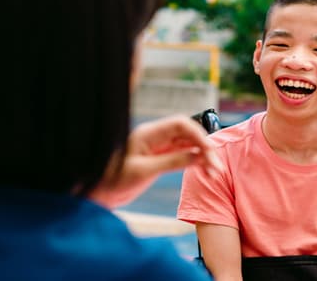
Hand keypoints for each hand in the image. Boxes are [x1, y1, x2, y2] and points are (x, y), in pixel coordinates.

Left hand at [91, 115, 221, 207]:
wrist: (100, 191)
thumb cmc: (113, 179)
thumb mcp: (143, 171)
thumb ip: (171, 161)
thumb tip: (198, 155)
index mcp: (149, 133)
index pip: (180, 124)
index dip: (198, 134)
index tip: (209, 151)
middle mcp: (156, 137)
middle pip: (188, 134)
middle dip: (204, 147)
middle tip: (216, 167)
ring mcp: (159, 147)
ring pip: (188, 145)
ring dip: (202, 156)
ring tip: (214, 172)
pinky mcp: (160, 158)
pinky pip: (183, 155)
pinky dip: (195, 162)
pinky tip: (204, 169)